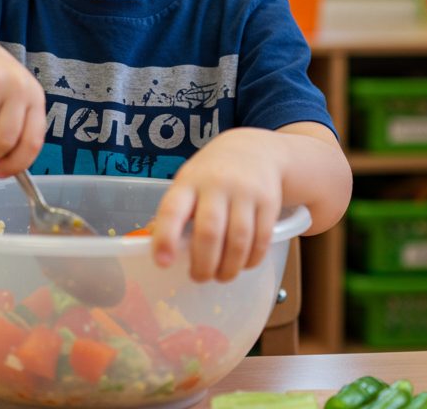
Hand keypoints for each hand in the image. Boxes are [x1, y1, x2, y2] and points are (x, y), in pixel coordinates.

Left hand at [150, 128, 282, 281]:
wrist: (255, 149)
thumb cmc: (212, 174)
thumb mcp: (189, 183)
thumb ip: (176, 212)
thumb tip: (157, 246)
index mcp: (189, 182)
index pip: (173, 209)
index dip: (166, 237)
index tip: (162, 263)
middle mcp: (217, 184)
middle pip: (209, 232)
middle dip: (203, 264)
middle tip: (199, 277)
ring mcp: (245, 192)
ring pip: (238, 240)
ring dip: (229, 267)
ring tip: (222, 276)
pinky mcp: (269, 202)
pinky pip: (261, 239)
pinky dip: (251, 260)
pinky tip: (243, 265)